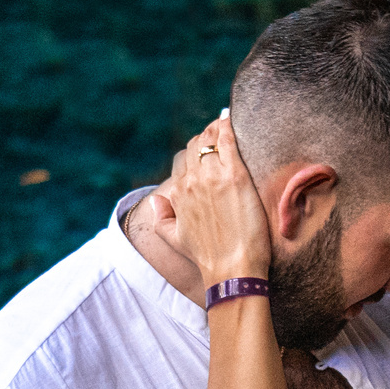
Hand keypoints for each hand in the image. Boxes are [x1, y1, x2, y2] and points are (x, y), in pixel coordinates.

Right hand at [156, 113, 269, 283]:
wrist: (232, 270)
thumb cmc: (208, 258)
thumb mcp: (174, 238)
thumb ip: (161, 216)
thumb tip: (154, 199)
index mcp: (178, 193)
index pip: (183, 159)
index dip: (195, 151)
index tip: (208, 148)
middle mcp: (191, 181)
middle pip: (196, 146)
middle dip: (206, 138)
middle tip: (220, 134)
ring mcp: (212, 177)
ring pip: (209, 140)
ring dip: (216, 130)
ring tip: (226, 125)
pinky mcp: (235, 176)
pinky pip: (228, 141)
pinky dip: (228, 127)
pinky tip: (231, 119)